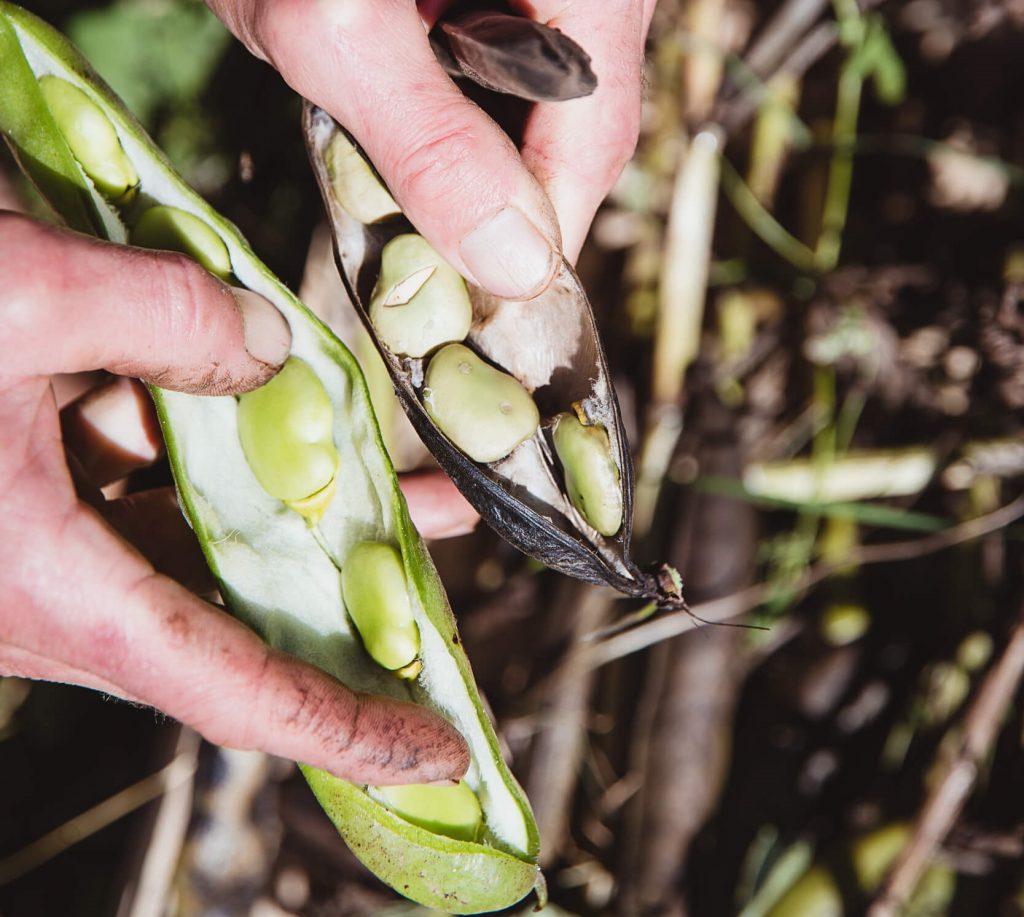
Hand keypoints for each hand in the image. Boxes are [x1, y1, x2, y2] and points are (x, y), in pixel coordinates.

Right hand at [0, 212, 470, 784]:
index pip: (240, 693)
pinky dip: (211, 447)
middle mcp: (57, 591)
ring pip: (200, 537)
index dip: (350, 731)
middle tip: (445, 540)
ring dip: (299, 503)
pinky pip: (146, 483)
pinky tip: (265, 388)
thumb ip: (161, 317)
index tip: (444, 750)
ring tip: (401, 471)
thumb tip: (266, 349)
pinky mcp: (23, 488)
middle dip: (351, 582)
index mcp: (56, 595)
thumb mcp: (10, 300)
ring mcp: (41, 543)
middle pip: (242, 610)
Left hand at [208, 0, 654, 288]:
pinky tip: (415, 142)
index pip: (594, 137)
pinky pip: (514, 79)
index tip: (497, 310)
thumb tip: (519, 267)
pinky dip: (466, 126)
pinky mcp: (512, 1)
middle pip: (581, 129)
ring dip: (488, 172)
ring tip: (422, 208)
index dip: (546, 237)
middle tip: (450, 276)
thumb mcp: (337, 25)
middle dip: (514, 208)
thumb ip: (430, 144)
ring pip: (549, 110)